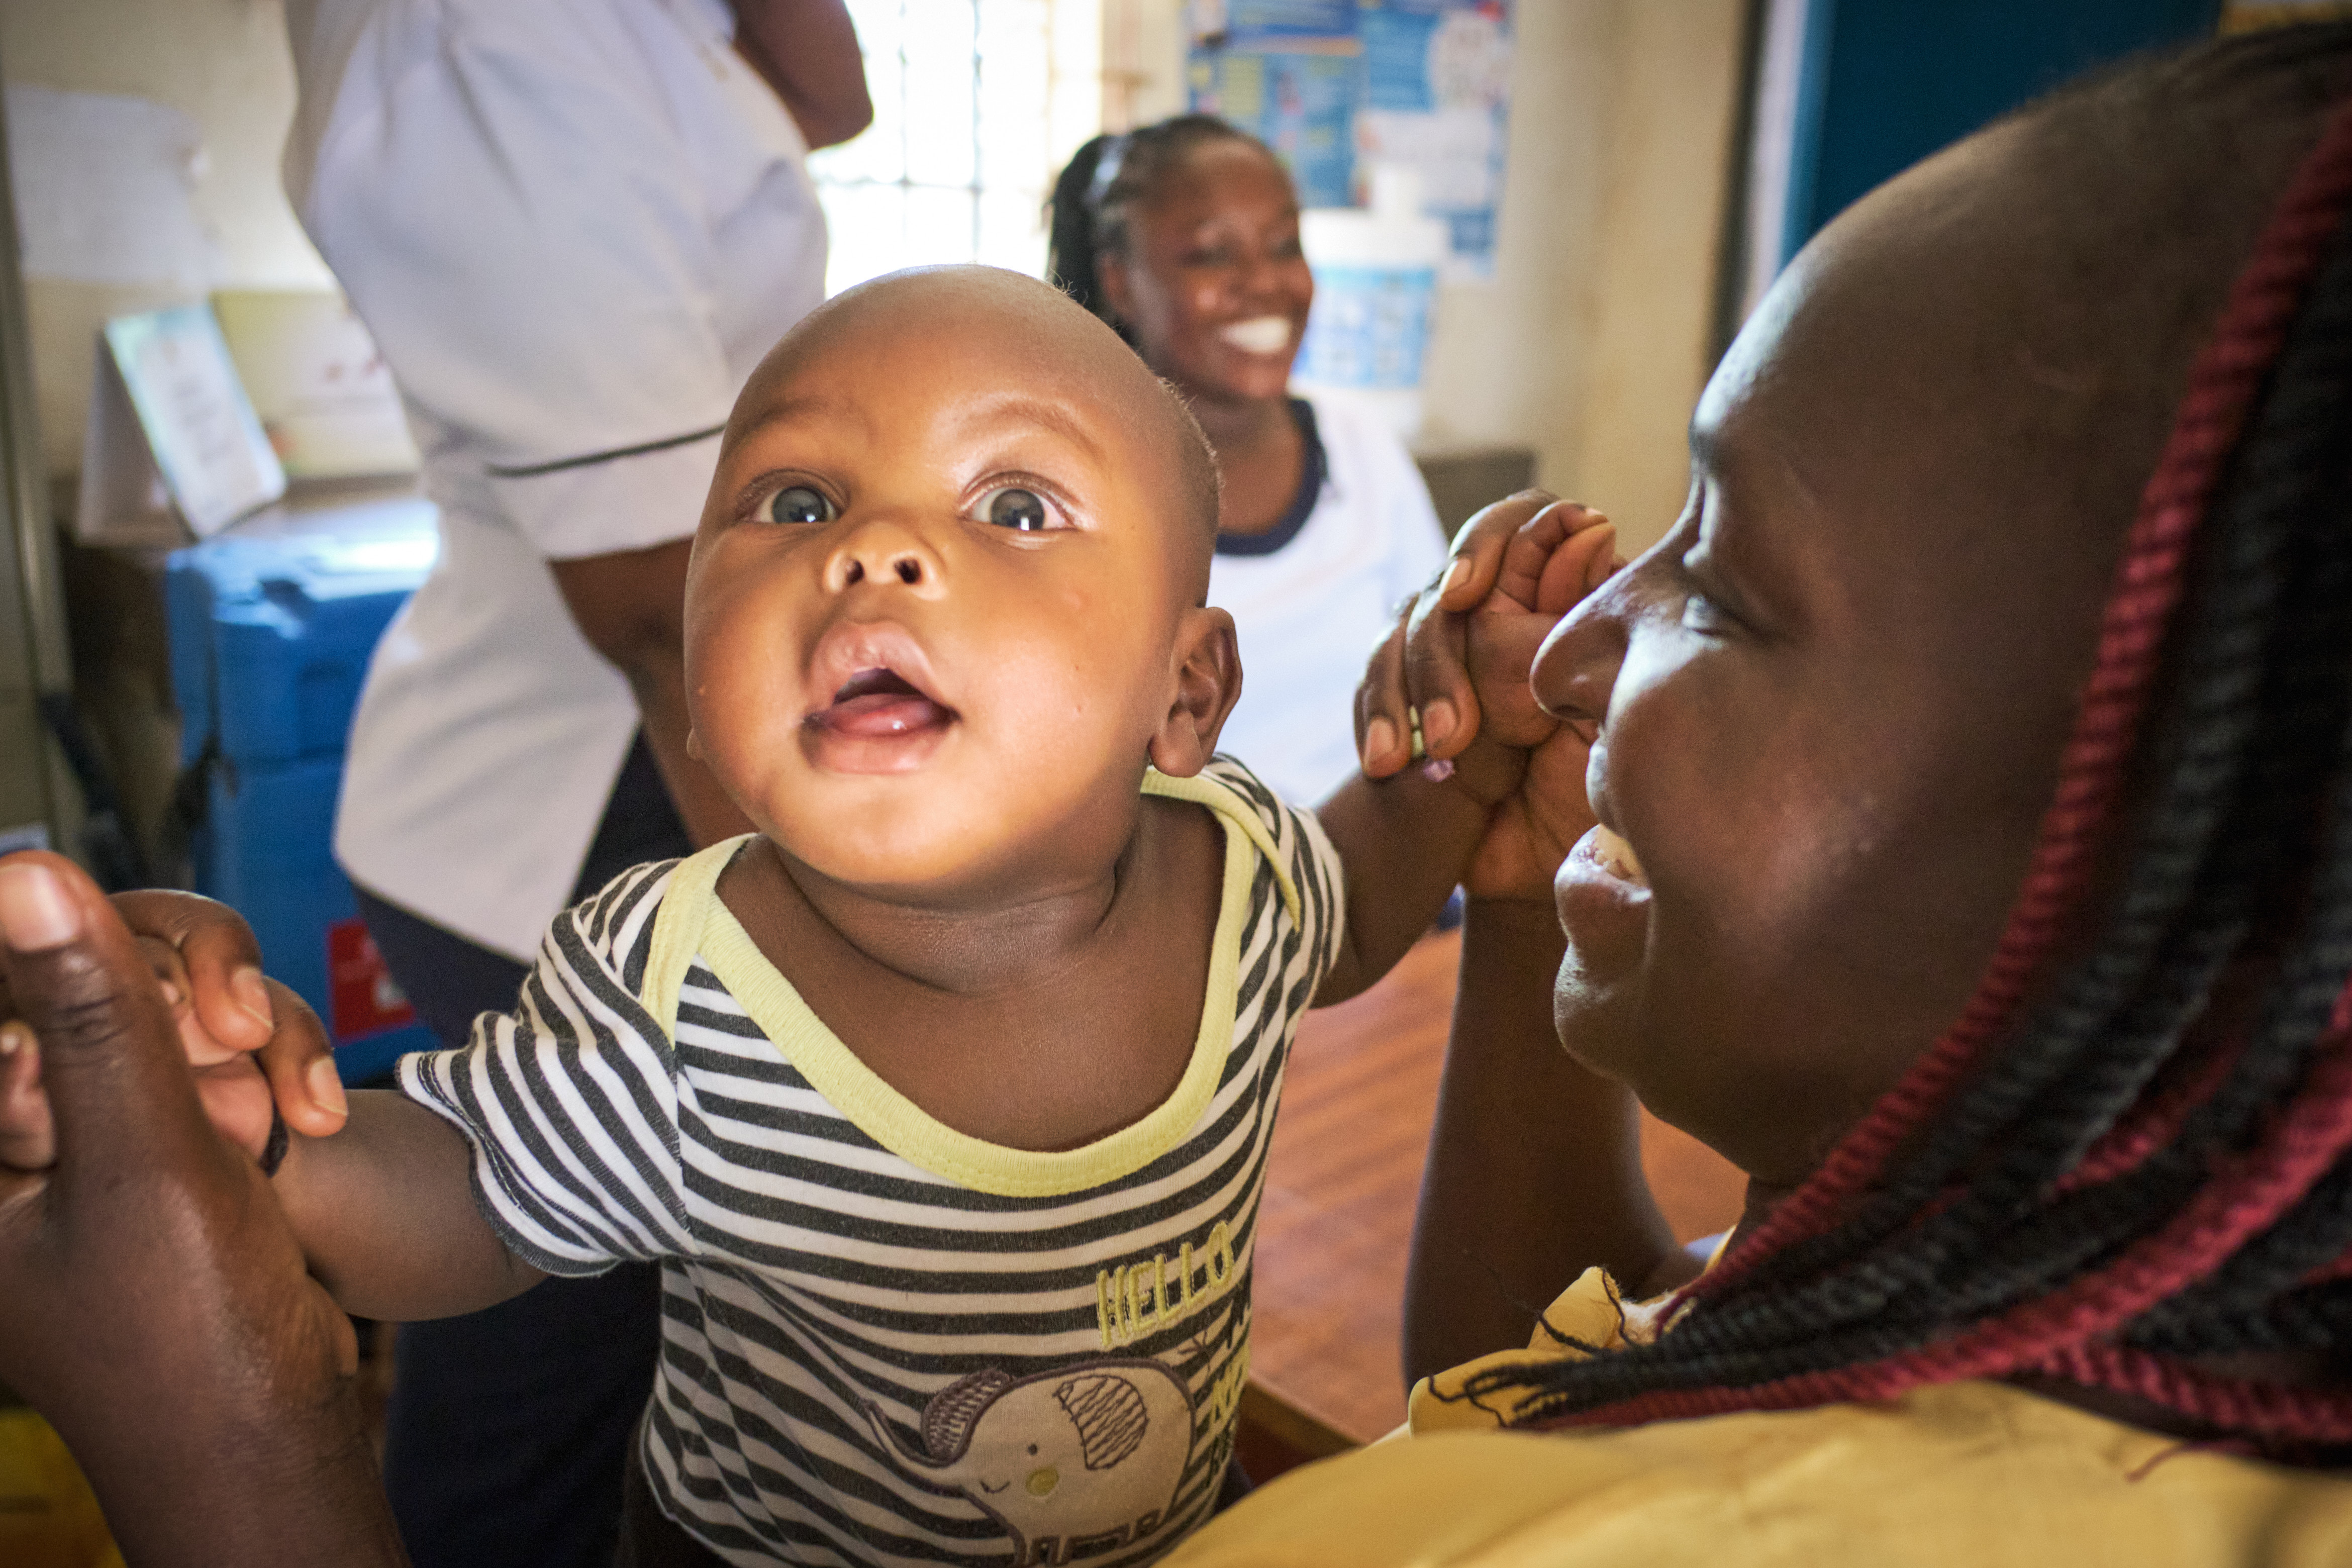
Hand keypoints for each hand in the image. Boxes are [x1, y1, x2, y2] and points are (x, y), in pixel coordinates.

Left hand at [0, 852, 404, 1565]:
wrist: (277, 1430)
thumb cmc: (188, 1331)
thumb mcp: (142, 1158)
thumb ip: (95, 1014)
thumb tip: (29, 874)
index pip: (4, 976)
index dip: (82, 944)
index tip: (190, 995)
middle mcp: (19, 1117)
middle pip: (88, 962)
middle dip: (186, 983)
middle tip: (241, 1028)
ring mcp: (96, 1123)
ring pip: (167, 993)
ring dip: (249, 1027)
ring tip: (287, 1101)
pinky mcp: (164, 1133)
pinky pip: (213, 1046)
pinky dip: (271, 1067)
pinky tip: (309, 1119)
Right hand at [1358, 492, 1619, 899]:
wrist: (1545, 865)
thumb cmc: (1598, 789)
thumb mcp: (1610, 705)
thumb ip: (1593, 623)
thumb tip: (1590, 528)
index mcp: (1565, 592)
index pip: (1518, 522)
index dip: (1487, 543)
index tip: (1466, 593)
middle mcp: (1505, 605)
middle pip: (1447, 580)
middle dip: (1436, 656)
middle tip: (1453, 732)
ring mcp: (1454, 646)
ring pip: (1402, 629)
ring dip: (1399, 695)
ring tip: (1410, 762)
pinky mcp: (1413, 692)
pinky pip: (1373, 682)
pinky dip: (1376, 719)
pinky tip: (1385, 763)